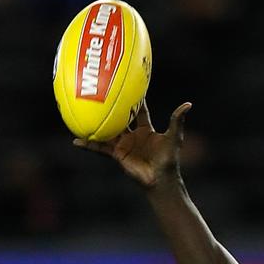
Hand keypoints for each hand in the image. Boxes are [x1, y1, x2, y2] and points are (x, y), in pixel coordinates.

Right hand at [73, 101, 190, 187]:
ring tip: (81, 110)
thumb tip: (187, 104)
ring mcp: (124, 145)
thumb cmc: (168, 160)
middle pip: (119, 116)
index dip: (134, 97)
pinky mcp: (117, 154)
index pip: (138, 110)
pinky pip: (100, 148)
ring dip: (95, 121)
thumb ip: (177, 121)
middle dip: (111, 105)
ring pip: (107, 129)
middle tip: (100, 90)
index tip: (127, 82)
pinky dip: (89, 144)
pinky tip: (76, 140)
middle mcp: (133, 135)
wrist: (160, 180)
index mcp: (146, 130)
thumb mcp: (173, 138)